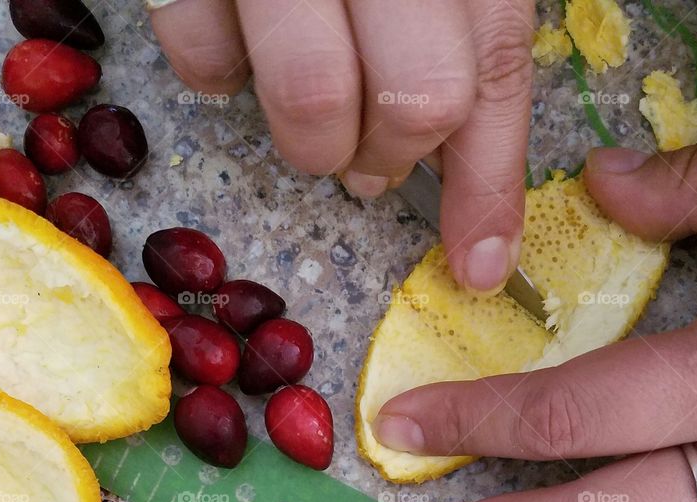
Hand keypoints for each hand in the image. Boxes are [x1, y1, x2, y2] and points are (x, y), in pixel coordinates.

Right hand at [149, 0, 535, 292]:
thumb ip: (465, 39)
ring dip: (309, 143)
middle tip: (366, 161)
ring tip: (307, 120)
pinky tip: (236, 42)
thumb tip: (454, 172)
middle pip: (417, 103)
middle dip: (386, 160)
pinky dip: (217, 75)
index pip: (494, 79)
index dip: (489, 192)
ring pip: (311, 100)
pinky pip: (202, 59)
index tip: (481, 267)